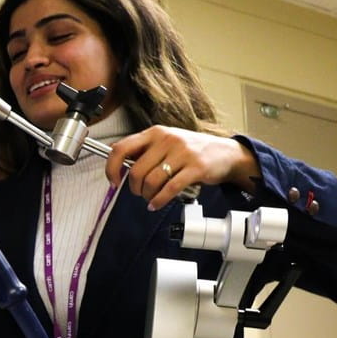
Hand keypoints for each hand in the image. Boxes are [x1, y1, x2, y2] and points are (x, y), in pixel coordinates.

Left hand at [105, 126, 259, 210]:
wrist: (224, 153)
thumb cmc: (191, 150)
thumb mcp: (165, 143)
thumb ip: (143, 151)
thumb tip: (116, 162)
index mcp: (154, 133)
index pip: (121, 148)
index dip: (112, 168)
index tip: (114, 181)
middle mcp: (166, 139)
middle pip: (136, 171)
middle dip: (134, 188)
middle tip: (140, 193)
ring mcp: (182, 153)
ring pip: (151, 181)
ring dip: (147, 196)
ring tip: (151, 198)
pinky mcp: (195, 168)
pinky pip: (170, 189)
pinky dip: (159, 201)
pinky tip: (156, 204)